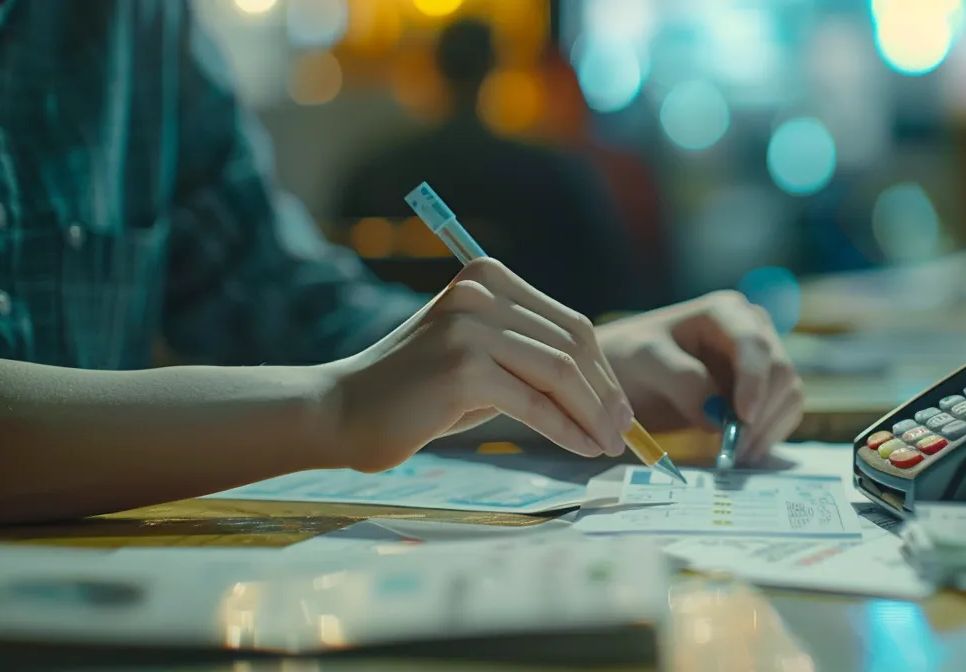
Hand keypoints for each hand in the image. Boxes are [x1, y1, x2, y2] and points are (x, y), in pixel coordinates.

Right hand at [322, 258, 632, 471]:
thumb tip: (604, 391)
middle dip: (605, 393)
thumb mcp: (479, 357)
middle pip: (571, 344)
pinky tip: (582, 448)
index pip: (568, 322)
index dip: (603, 368)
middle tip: (623, 431)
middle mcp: (481, 291)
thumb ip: (529, 356)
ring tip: (608, 446)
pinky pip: (534, 403)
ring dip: (592, 415)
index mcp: (488, 276)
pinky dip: (566, 429)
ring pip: (559, 374)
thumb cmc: (416, 394)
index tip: (620, 407)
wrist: (342, 412)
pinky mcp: (463, 367)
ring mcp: (470, 326)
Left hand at [597, 290, 802, 464]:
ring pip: (788, 394)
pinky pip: (784, 412)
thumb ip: (682, 381)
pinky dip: (769, 435)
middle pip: (780, 371)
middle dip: (761, 413)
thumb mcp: (645, 361)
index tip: (742, 418)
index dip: (754, 380)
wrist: (625, 376)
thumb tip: (718, 416)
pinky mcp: (764, 390)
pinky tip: (744, 452)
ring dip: (767, 429)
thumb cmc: (630, 359)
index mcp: (725, 311)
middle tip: (732, 451)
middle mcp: (753, 330)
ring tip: (733, 456)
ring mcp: (761, 361)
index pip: (754, 344)